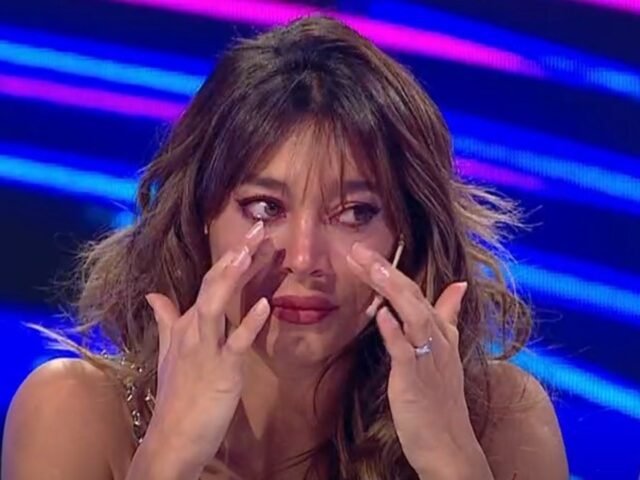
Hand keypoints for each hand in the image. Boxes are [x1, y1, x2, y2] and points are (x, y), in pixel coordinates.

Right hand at [142, 220, 271, 477]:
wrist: (172, 437)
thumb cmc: (176, 395)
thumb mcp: (168, 353)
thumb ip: (165, 320)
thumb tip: (153, 294)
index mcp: (187, 324)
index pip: (209, 281)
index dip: (229, 258)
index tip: (251, 237)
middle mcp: (193, 330)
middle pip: (213, 284)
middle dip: (236, 255)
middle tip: (259, 228)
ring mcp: (205, 349)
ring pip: (216, 305)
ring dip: (232, 278)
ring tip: (249, 252)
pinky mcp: (221, 371)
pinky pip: (235, 343)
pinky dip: (250, 323)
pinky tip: (265, 304)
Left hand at [347, 242, 491, 479]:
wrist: (450, 446)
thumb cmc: (441, 402)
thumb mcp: (445, 354)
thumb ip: (448, 317)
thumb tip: (459, 286)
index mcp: (441, 334)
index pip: (417, 293)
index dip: (392, 271)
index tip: (367, 253)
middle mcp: (437, 340)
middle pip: (412, 296)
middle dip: (386, 270)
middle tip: (357, 249)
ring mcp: (428, 359)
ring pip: (413, 315)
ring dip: (391, 289)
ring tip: (369, 266)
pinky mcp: (417, 380)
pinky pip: (405, 352)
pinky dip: (395, 331)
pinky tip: (381, 313)